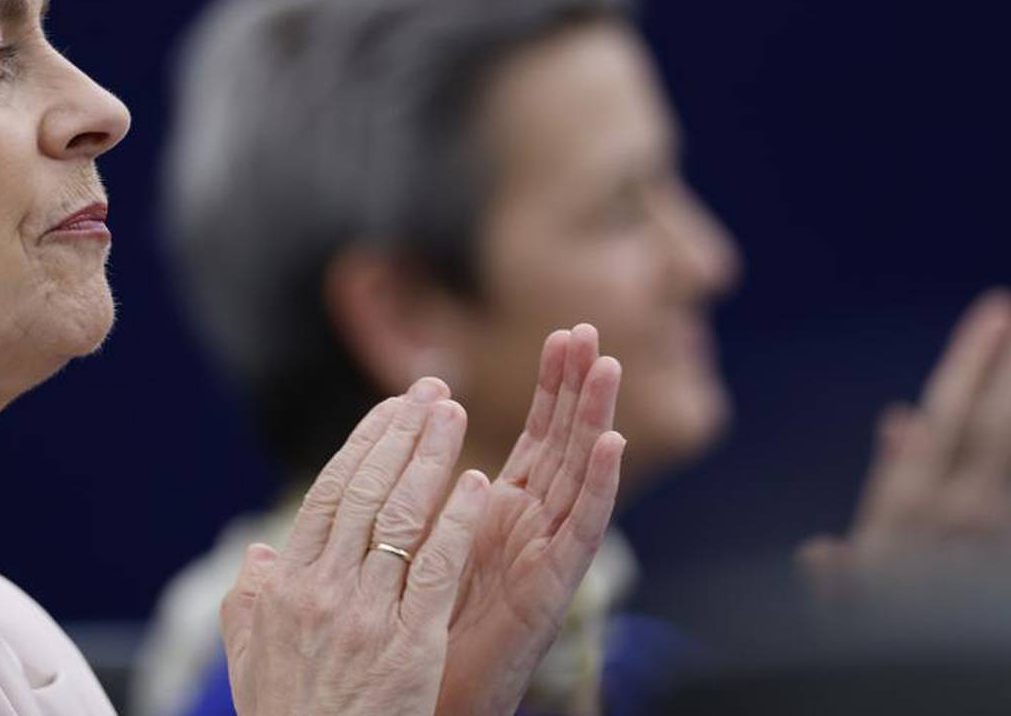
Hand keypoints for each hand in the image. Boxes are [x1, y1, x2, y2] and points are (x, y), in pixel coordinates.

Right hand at [221, 378, 490, 715]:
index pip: (329, 494)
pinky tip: (477, 486)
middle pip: (366, 491)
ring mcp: (365, 615)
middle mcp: (321, 589)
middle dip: (402, 434)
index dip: (365, 444)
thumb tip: (259, 552)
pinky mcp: (408, 644)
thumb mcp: (249, 655)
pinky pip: (436, 569)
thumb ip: (249, 598)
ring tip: (453, 415)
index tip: (392, 410)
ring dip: (430, 458)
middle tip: (432, 392)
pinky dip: (456, 522)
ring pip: (401, 517)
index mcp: (284, 584)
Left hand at [437, 323, 626, 715]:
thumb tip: (398, 441)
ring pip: (580, 475)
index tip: (560, 335)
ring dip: (595, 419)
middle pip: (565, 444)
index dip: (550, 388)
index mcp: (504, 511)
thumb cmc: (424, 624)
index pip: (537, 437)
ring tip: (608, 366)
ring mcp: (548, 554)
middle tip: (589, 330)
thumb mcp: (419, 541)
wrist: (427, 694)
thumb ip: (423, 495)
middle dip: (577, 387)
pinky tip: (612, 442)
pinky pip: (582, 530)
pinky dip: (600, 486)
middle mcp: (535, 526)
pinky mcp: (553, 588)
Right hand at [802, 276, 1010, 603]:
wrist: (955, 694)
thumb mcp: (858, 592)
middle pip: (1007, 421)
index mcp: (914, 518)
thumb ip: (878, 491)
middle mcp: (972, 523)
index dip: (974, 360)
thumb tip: (899, 424)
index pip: (948, 420)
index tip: (995, 310)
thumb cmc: (892, 635)